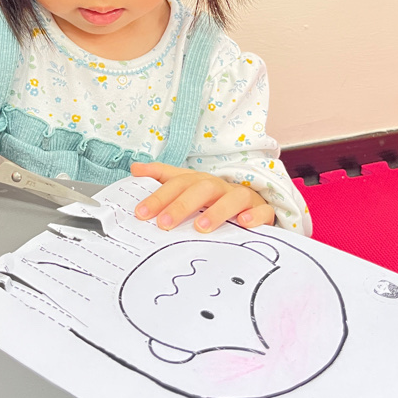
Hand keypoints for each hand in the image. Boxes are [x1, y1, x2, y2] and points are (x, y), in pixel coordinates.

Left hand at [130, 161, 274, 233]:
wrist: (251, 205)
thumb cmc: (213, 199)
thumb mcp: (187, 188)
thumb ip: (162, 179)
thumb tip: (135, 169)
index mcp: (199, 181)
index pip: (177, 183)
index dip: (158, 195)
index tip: (141, 213)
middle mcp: (220, 186)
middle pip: (201, 189)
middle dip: (181, 205)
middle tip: (164, 223)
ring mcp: (242, 197)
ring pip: (232, 198)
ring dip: (216, 211)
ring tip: (200, 228)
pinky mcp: (262, 210)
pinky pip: (262, 211)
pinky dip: (254, 216)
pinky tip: (244, 224)